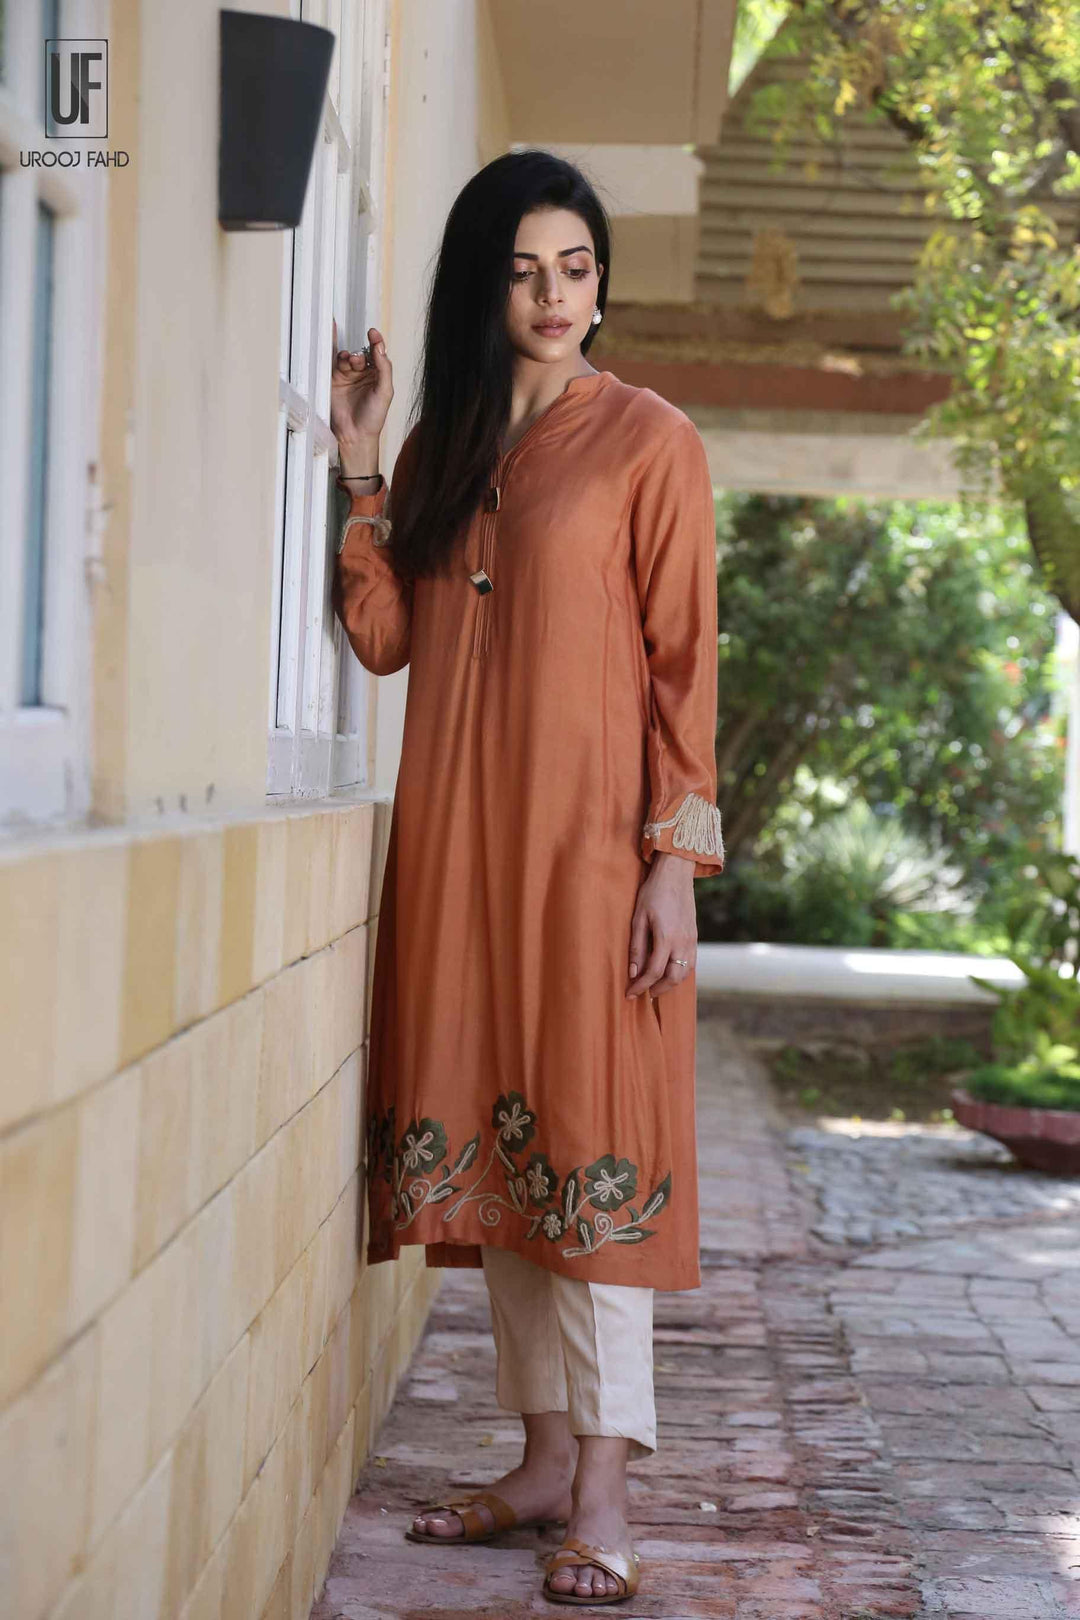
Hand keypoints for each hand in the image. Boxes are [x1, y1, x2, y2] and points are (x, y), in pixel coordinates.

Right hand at [330, 317, 392, 448]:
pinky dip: (334, 353)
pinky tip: (333, 342)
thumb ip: (384, 368)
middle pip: (361, 354)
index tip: (373, 333)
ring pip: (347, 358)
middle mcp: (363, 374)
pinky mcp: (334, 380)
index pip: (377, 354)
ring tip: (350, 363)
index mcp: (378, 375)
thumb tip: (380, 347)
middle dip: (360, 355)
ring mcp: (348, 376)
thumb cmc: (373, 418)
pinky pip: (334, 363)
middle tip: (358, 360)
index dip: (375, 342)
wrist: (354, 435)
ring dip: (349, 358)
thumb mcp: (385, 392)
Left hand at [626, 853, 696, 1000]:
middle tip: (644, 993)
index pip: (653, 972)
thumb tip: (633, 973)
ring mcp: (691, 940)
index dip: (641, 986)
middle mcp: (682, 942)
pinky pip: (691, 962)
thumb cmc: (653, 893)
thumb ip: (636, 947)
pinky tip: (669, 972)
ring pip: (685, 973)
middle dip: (658, 990)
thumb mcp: (638, 918)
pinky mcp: (695, 936)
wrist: (676, 874)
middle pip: (673, 978)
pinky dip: (680, 973)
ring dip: (670, 983)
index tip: (629, 994)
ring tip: (656, 985)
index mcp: (666, 938)